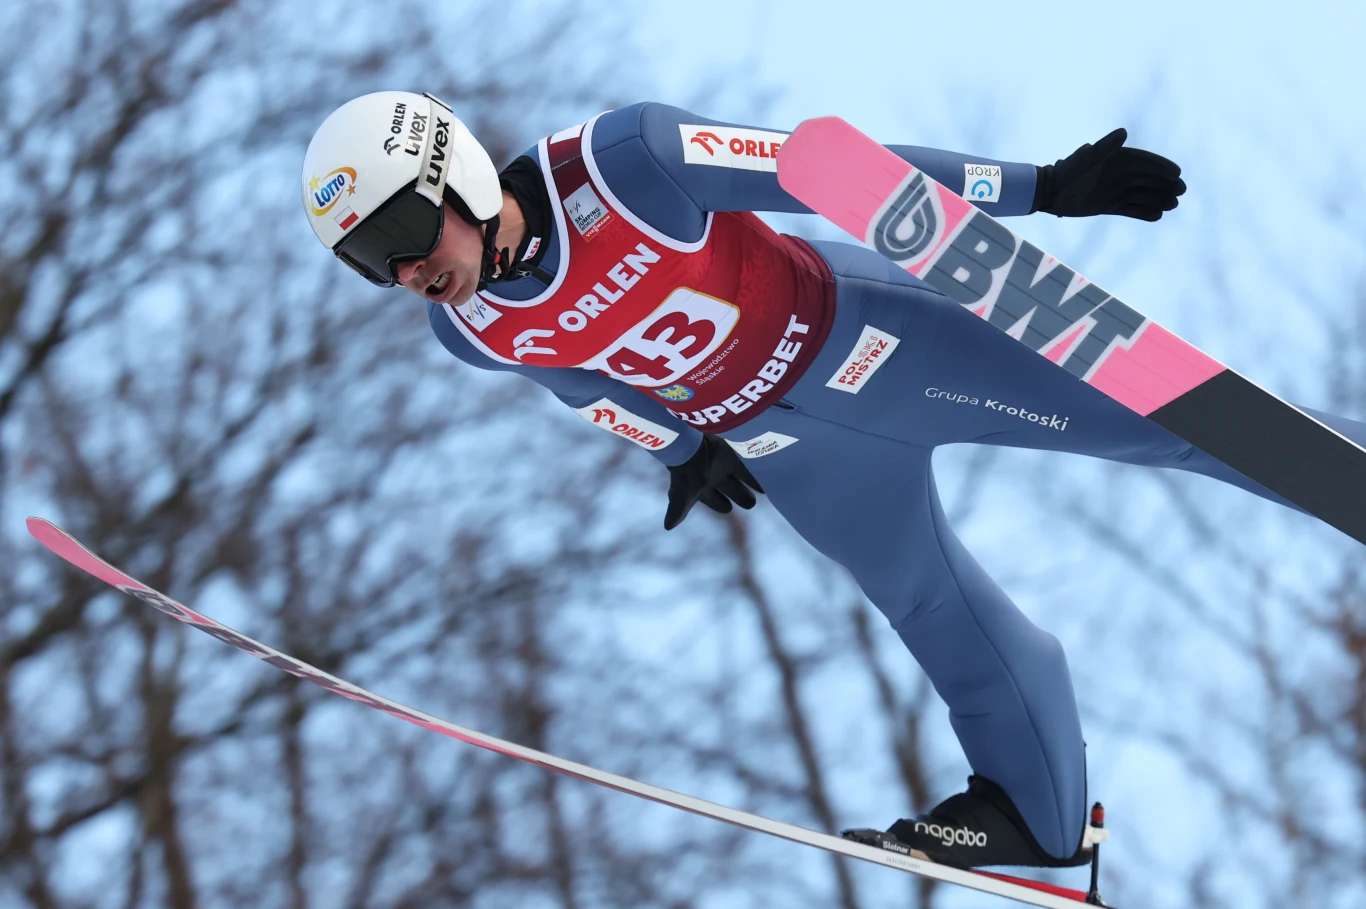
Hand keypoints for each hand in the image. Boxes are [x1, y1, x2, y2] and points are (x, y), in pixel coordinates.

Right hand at [663, 435, 764, 530]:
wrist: (688, 447)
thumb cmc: (685, 476)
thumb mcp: (683, 496)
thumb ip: (678, 511)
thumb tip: (667, 528)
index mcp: (702, 488)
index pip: (714, 500)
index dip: (722, 505)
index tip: (728, 508)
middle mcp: (714, 476)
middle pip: (731, 489)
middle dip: (741, 496)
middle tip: (751, 503)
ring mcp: (724, 463)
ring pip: (742, 476)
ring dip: (753, 482)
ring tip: (765, 489)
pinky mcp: (732, 451)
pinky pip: (748, 462)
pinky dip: (757, 467)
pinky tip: (768, 471)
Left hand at [1032, 128, 1185, 221]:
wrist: (1051, 192)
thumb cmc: (1069, 171)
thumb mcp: (1087, 157)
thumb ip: (1105, 146)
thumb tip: (1123, 132)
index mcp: (1118, 160)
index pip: (1146, 162)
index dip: (1162, 167)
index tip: (1177, 173)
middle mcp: (1120, 174)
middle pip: (1149, 179)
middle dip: (1166, 185)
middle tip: (1181, 191)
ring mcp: (1115, 190)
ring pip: (1143, 195)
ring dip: (1158, 199)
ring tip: (1173, 205)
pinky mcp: (1109, 205)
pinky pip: (1131, 209)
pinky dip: (1143, 212)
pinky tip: (1157, 216)